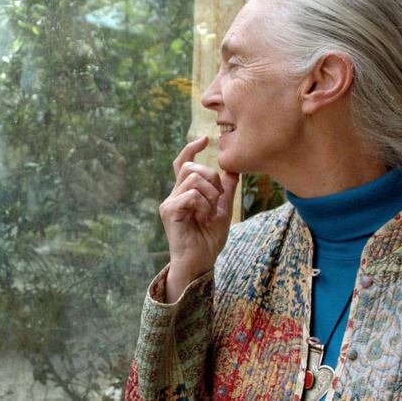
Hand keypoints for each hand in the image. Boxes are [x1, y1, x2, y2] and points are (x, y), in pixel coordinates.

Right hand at [159, 136, 238, 301]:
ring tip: (210, 211)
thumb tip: (232, 170)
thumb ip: (226, 190)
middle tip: (218, 198)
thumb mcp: (223, 210)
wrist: (199, 262)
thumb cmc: (208, 240)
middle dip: (211, 178)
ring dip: (210, 193)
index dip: (191, 148)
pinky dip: (204, 204)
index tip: (205, 139)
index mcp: (184, 193)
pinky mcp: (169, 211)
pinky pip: (191, 195)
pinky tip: (204, 217)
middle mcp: (174, 195)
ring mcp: (169, 202)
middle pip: (191, 167)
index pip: (183, 163)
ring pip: (193, 178)